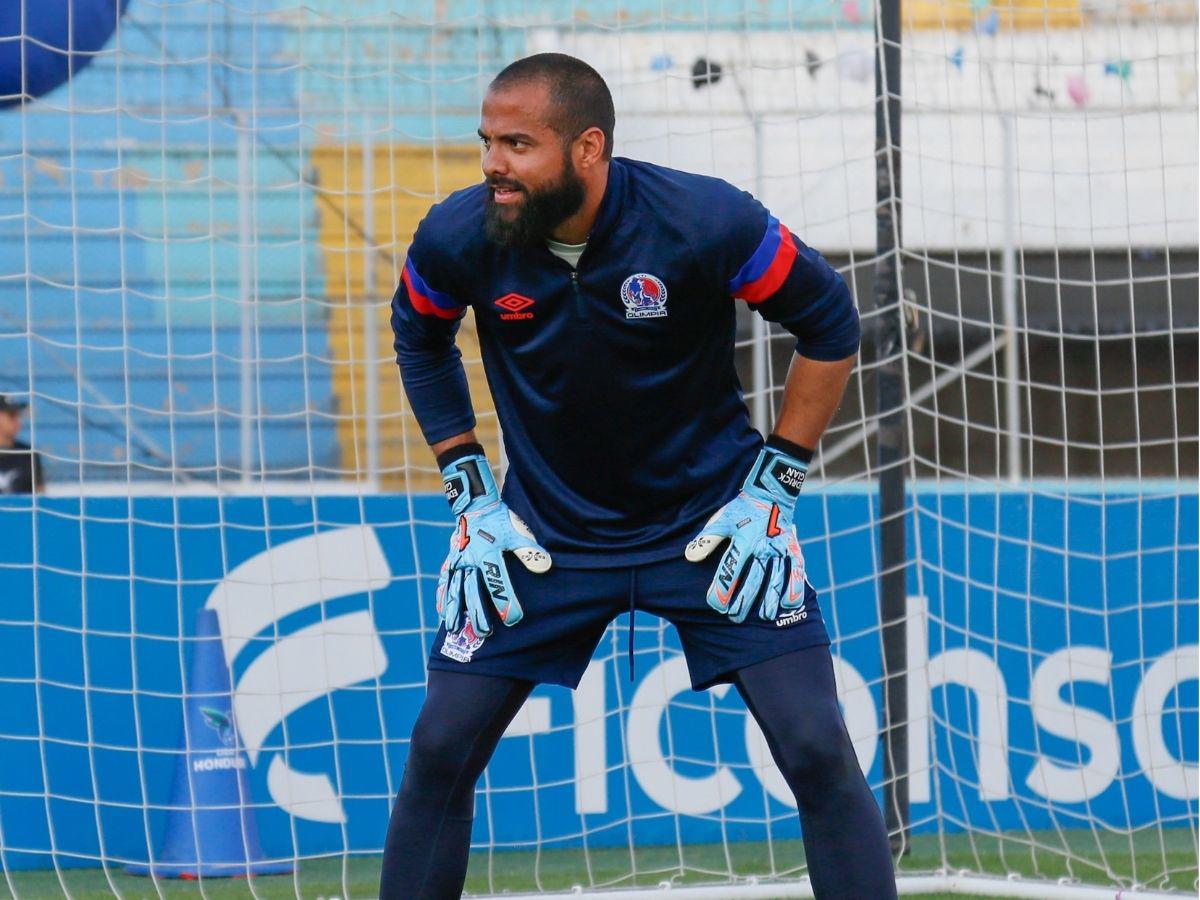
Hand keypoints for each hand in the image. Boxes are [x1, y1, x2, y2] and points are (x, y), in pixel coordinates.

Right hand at [436, 452, 550, 635]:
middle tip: (484, 634)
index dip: (505, 602)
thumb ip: (529, 550)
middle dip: (478, 614)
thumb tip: (545, 567)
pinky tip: (441, 611)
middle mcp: (469, 560)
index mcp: (487, 554)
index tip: (512, 620)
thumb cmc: (499, 518)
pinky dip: (442, 596)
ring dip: (454, 609)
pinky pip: (443, 579)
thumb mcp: (517, 531)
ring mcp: (457, 560)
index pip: (497, 583)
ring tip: (453, 628)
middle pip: (472, 591)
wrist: (475, 502)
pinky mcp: (451, 559)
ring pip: (454, 588)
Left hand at [685, 441, 808, 622]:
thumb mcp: (721, 520)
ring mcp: (780, 548)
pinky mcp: (793, 548)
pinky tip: (788, 604)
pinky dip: (794, 588)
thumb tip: (690, 557)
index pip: (730, 569)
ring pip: (777, 579)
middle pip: (753, 579)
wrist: (771, 491)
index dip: (722, 589)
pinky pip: (797, 571)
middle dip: (744, 601)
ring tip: (763, 616)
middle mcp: (762, 546)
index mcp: (743, 540)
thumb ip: (707, 539)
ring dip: (770, 599)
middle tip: (734, 617)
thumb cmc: (742, 509)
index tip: (716, 604)